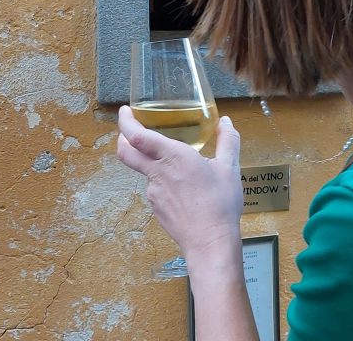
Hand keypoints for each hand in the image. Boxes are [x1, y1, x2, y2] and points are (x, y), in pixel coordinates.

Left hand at [116, 106, 242, 261]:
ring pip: (145, 170)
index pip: (138, 136)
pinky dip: (164, 181)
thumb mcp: (230, 168)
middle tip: (129, 129)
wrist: (210, 242)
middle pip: (126, 152)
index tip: (126, 111)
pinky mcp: (156, 207)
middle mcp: (158, 173)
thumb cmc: (220, 205)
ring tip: (180, 167)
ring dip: (153, 163)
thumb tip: (226, 122)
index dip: (126, 121)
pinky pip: (155, 187)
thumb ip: (228, 140)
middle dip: (123, 138)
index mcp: (175, 157)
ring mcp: (154, 192)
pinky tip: (183, 188)